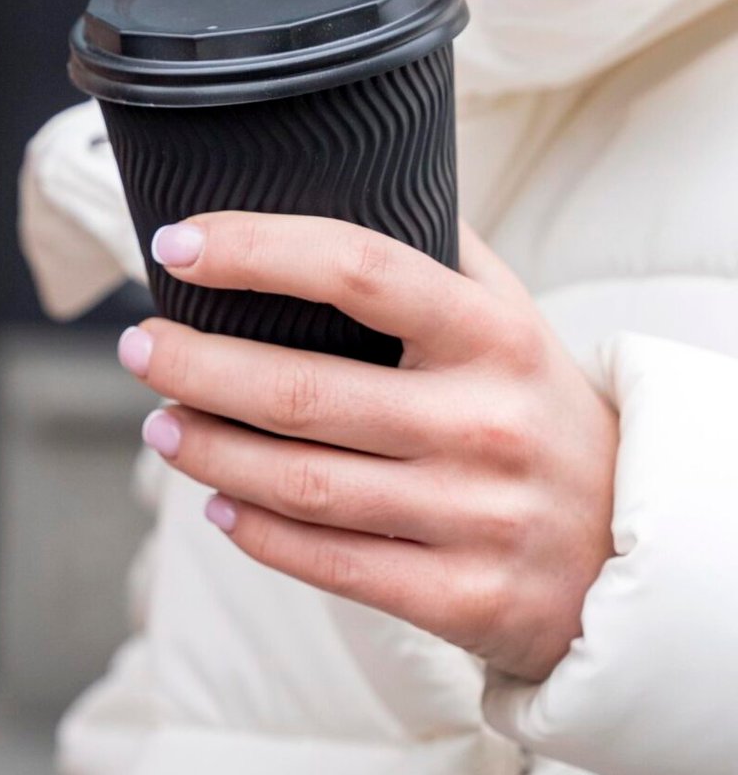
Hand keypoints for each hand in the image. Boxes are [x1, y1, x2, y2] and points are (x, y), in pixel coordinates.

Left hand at [119, 212, 618, 682]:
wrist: (636, 552)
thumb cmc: (538, 414)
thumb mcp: (513, 322)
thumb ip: (436, 257)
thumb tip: (339, 177)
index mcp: (495, 335)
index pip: (358, 269)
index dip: (255, 251)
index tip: (175, 245)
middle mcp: (486, 423)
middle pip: (302, 391)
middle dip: (196, 365)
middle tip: (139, 348)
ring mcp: (476, 516)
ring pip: (301, 483)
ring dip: (208, 451)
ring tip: (161, 425)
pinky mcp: (463, 597)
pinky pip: (330, 563)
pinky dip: (256, 532)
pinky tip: (216, 505)